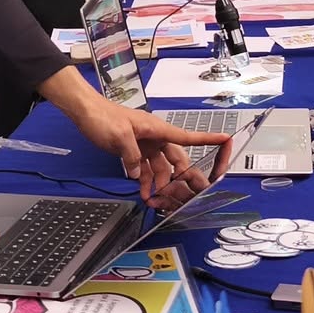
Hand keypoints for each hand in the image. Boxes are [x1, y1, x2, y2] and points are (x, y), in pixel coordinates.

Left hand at [49, 81, 228, 205]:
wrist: (86, 112)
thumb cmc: (103, 116)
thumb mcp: (119, 136)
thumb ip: (132, 157)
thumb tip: (140, 175)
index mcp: (158, 129)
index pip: (189, 136)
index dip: (210, 139)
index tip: (227, 140)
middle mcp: (156, 138)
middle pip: (177, 160)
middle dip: (181, 177)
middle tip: (185, 195)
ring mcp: (146, 145)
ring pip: (162, 168)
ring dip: (160, 184)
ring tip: (155, 200)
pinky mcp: (135, 152)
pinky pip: (147, 170)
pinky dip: (147, 181)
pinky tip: (145, 192)